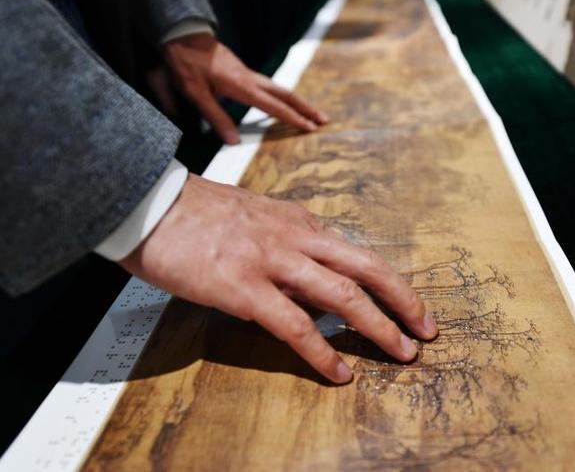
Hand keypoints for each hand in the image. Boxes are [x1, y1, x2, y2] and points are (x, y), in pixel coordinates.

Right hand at [119, 175, 437, 383]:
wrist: (148, 203)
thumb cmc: (195, 212)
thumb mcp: (254, 217)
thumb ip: (285, 245)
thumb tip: (308, 279)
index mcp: (298, 220)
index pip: (355, 254)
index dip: (387, 281)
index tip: (406, 304)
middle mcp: (296, 236)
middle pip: (367, 268)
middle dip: (404, 300)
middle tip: (426, 329)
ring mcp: (272, 261)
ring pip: (343, 296)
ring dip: (378, 328)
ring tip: (400, 353)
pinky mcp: (244, 287)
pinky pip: (294, 326)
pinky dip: (322, 353)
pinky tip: (338, 372)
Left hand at [163, 33, 327, 143]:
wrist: (183, 36)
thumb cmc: (186, 65)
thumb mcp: (196, 93)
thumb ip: (215, 117)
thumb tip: (234, 142)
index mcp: (242, 87)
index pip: (274, 106)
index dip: (293, 119)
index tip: (310, 128)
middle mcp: (250, 79)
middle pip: (285, 94)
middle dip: (305, 108)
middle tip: (324, 120)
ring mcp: (248, 74)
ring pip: (279, 89)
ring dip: (296, 102)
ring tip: (310, 113)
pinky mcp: (242, 72)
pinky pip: (269, 86)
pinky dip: (282, 96)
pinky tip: (281, 104)